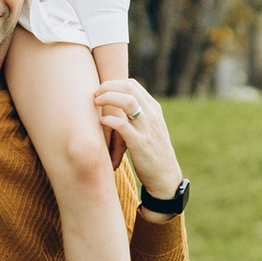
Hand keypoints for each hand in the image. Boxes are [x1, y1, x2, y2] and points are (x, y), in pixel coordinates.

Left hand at [95, 76, 180, 202]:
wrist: (166, 177)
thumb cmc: (153, 152)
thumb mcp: (150, 128)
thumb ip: (139, 115)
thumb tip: (118, 104)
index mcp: (154, 109)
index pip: (132, 85)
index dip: (113, 83)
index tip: (101, 90)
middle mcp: (152, 115)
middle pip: (129, 88)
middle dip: (108, 87)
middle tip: (95, 94)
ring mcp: (147, 129)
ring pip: (127, 102)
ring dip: (108, 98)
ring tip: (96, 102)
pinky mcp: (140, 144)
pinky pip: (122, 125)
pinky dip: (109, 120)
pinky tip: (101, 122)